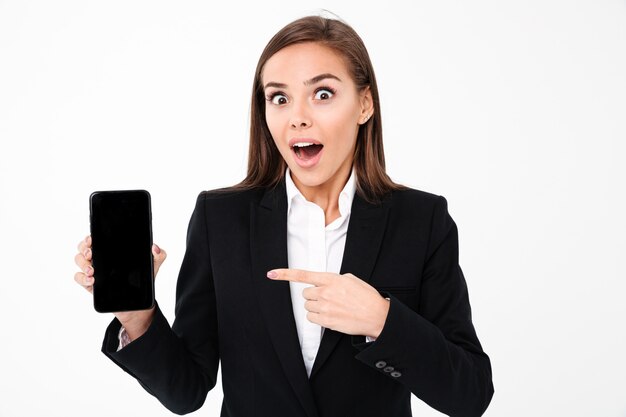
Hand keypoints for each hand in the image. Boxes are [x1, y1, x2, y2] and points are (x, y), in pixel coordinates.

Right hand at [74, 235, 166, 339]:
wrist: (137, 305)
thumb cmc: (142, 281)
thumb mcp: (153, 266)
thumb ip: (158, 255)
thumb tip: (155, 248)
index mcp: (112, 252)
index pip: (97, 240)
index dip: (90, 237)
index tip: (92, 239)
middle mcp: (101, 260)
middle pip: (83, 248)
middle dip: (84, 249)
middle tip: (92, 254)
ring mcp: (94, 273)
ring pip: (79, 261)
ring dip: (82, 264)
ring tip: (92, 270)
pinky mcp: (91, 286)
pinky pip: (79, 279)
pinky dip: (82, 278)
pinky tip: (92, 281)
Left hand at [267, 269, 389, 337]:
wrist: (377, 315)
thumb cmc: (366, 297)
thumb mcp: (351, 280)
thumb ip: (334, 279)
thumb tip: (324, 283)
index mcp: (331, 279)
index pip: (303, 275)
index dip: (285, 274)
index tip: (272, 273)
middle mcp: (326, 292)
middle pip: (305, 294)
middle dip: (314, 296)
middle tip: (327, 299)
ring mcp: (325, 307)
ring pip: (308, 307)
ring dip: (316, 307)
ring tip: (332, 308)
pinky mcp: (326, 321)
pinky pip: (311, 318)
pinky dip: (318, 318)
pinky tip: (330, 316)